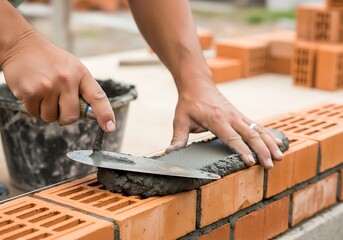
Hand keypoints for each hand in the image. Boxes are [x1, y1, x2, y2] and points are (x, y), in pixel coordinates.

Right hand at [1, 31, 114, 131]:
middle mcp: (66, 79)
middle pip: (71, 117)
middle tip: (59, 104)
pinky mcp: (30, 92)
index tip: (110, 127)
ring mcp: (47, 86)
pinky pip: (35, 114)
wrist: (21, 46)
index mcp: (80, 73)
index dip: (105, 114)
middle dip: (65, 117)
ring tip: (44, 92)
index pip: (98, 97)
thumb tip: (90, 115)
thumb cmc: (51, 61)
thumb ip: (82, 89)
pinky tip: (33, 91)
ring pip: (51, 117)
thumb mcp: (73, 68)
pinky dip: (33, 108)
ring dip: (47, 111)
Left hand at [166, 79, 282, 168]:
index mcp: (216, 119)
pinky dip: (269, 135)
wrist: (197, 83)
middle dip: (262, 150)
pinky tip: (278, 143)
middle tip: (271, 164)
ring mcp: (238, 115)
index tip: (251, 162)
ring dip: (270, 143)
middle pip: (250, 135)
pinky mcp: (241, 115)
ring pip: (258, 130)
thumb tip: (169, 154)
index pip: (231, 137)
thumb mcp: (180, 120)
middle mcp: (231, 117)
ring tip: (280, 156)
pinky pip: (258, 125)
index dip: (241, 150)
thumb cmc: (189, 102)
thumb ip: (178, 138)